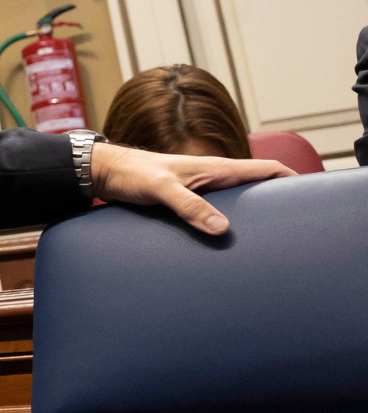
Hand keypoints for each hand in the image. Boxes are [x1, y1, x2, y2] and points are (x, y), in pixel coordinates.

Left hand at [90, 143, 294, 233]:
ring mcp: (198, 190)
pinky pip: (213, 213)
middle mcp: (211, 178)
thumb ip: (190, 206)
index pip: (264, 169)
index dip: (289, 179)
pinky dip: (223, 225)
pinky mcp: (184, 201)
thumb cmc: (131, 173)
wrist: (103, 173)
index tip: (309, 195)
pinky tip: (224, 244)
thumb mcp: (161, 189)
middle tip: (289, 229)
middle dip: (274, 204)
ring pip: (234, 204)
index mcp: (215, 168)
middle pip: (254, 189)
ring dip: (248, 218)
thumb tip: (222, 229)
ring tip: (262, 242)